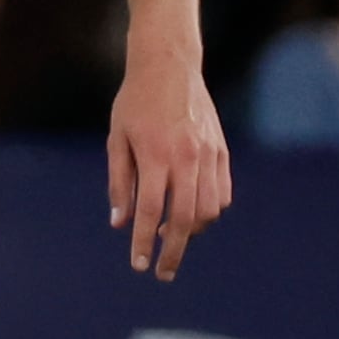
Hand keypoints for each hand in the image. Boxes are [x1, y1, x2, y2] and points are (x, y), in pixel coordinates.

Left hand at [107, 39, 230, 279]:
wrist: (169, 66)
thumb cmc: (135, 103)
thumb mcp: (116, 140)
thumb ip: (119, 182)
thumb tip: (119, 223)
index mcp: (155, 155)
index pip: (148, 212)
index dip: (142, 243)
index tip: (139, 265)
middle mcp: (185, 157)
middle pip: (184, 220)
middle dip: (173, 252)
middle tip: (163, 272)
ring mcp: (208, 154)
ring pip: (208, 210)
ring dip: (191, 232)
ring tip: (171, 237)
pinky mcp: (221, 151)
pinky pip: (222, 193)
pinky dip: (209, 211)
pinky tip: (192, 214)